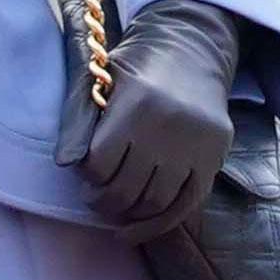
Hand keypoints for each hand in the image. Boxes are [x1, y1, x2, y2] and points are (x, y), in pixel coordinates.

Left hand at [82, 0, 236, 233]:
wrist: (192, 48)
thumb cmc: (137, 67)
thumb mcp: (102, 79)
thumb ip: (79, 118)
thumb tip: (65, 164)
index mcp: (136, 105)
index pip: (98, 165)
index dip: (86, 175)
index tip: (85, 172)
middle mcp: (168, 127)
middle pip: (125, 190)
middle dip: (103, 201)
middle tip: (95, 198)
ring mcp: (195, 146)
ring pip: (154, 202)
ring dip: (129, 214)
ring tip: (116, 206)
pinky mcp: (214, 157)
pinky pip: (186, 205)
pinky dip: (158, 225)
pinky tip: (135, 231)